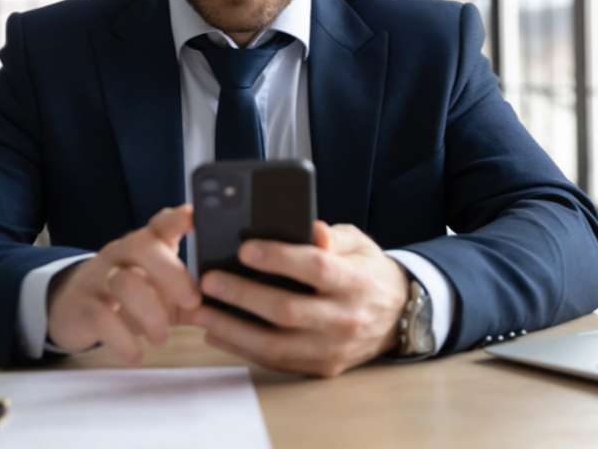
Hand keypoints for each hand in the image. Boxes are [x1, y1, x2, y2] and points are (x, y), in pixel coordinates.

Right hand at [46, 204, 200, 362]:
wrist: (73, 310)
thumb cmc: (130, 298)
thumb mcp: (160, 290)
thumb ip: (191, 293)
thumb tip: (230, 303)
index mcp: (145, 245)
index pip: (161, 223)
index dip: (178, 219)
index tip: (197, 220)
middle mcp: (121, 254)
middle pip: (143, 247)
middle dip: (172, 273)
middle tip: (192, 302)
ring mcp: (99, 278)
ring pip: (124, 282)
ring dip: (150, 312)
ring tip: (162, 338)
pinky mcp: (83, 307)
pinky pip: (101, 318)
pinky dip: (123, 339)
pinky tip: (136, 355)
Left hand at [187, 221, 409, 377]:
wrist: (398, 317)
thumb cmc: (367, 271)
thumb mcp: (358, 244)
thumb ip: (331, 236)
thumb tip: (309, 228)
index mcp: (356, 281)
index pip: (316, 268)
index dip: (280, 258)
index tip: (244, 249)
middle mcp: (345, 319)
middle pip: (288, 310)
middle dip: (243, 295)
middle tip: (209, 280)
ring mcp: (333, 349)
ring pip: (275, 345)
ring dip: (232, 329)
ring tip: (199, 311)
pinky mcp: (321, 368)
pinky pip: (276, 362)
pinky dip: (242, 348)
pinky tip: (216, 332)